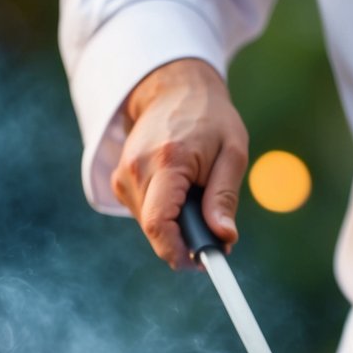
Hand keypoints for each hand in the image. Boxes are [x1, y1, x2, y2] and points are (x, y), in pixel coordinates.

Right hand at [112, 58, 248, 267]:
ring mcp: (123, 175)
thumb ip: (225, 196)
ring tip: (199, 200)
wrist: (174, 89)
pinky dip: (166, 214)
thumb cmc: (209, 118)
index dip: (177, 252)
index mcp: (166, 161)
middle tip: (216, 235)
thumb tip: (224, 237)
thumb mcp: (232, 152)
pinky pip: (145, 213)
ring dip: (177, 226)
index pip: (158, 223)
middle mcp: (136, 170)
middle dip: (185, 241)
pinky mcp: (121, 181)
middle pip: (155, 230)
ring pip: (150, 225)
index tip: (201, 264)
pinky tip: (181, 193)